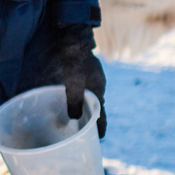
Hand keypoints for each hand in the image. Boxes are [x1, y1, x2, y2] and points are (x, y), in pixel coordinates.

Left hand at [56, 24, 105, 138]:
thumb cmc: (74, 61)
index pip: (101, 112)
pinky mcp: (86, 70)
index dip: (100, 125)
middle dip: (95, 117)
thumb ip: (73, 101)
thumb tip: (73, 118)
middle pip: (98, 104)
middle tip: (90, 129)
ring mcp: (93, 76)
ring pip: (92, 96)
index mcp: (98, 89)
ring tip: (82, 116)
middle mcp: (98, 83)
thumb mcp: (73, 83)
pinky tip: (74, 97)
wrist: (74, 38)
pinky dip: (83, 96)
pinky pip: (86, 88)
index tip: (100, 137)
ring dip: (88, 106)